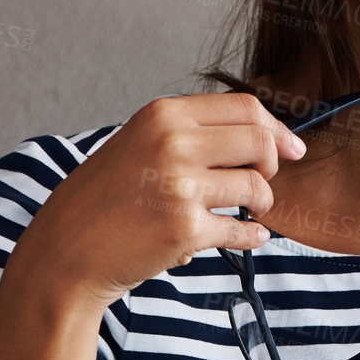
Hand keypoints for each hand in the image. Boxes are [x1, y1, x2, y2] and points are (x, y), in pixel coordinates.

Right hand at [14, 92, 306, 309]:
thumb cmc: (107, 199)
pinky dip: (251, 237)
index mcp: (163, 116)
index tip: (293, 149)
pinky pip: (243, 231)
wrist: (66, 250)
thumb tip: (269, 137)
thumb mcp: (140, 144)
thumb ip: (194, 134)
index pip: (246, 109)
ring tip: (244, 213)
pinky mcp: (186, 229)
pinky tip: (247, 237)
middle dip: (272, 167)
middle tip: (260, 186)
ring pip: (258, 189)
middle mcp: (173, 144)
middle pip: (261, 144)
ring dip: (260, 206)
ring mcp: (180, 187)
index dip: (278, 130)